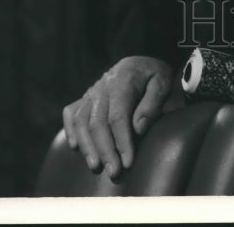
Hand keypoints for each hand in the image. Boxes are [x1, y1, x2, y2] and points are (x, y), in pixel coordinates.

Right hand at [62, 55, 183, 179]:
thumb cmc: (156, 75)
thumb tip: (138, 129)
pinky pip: (71, 113)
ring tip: (95, 166)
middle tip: (114, 172)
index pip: (118, 116)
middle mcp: (104, 85)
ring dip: (87, 146)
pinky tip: (75, 147)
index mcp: (124, 79)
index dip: (122, 141)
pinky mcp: (86, 96)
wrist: (144, 60)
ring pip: (81, 120)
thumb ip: (152, 104)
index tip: (128, 162)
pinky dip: (71, 130)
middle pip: (97, 122)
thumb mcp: (163, 82)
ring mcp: (92, 90)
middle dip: (105, 150)